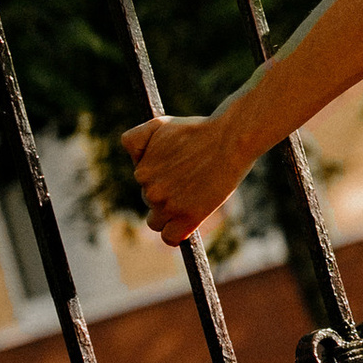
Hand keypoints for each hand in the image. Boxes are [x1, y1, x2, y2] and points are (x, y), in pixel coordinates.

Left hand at [122, 108, 248, 246]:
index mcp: (142, 173)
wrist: (230, 138)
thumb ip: (135, 140)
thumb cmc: (199, 129)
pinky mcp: (188, 218)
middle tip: (192, 180)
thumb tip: (132, 161)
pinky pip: (170, 238)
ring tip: (194, 194)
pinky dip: (177, 233)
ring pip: (158, 222)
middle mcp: (151, 191)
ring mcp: (169, 206)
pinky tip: (189, 220)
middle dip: (167, 195)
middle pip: (151, 203)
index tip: (178, 171)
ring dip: (172, 213)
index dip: (161, 178)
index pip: (145, 184)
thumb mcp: (159, 125)